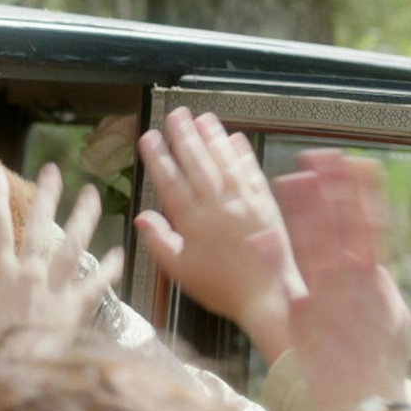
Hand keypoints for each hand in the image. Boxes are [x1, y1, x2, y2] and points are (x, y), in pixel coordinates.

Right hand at [0, 163, 122, 356]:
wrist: (14, 378)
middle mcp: (29, 275)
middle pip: (38, 227)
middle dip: (46, 196)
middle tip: (54, 171)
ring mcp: (54, 290)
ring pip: (72, 246)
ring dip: (82, 218)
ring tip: (91, 195)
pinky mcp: (74, 310)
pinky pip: (95, 285)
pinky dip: (108, 269)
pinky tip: (119, 253)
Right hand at [135, 107, 296, 359]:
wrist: (267, 296)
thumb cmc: (220, 287)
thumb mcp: (179, 271)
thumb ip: (159, 241)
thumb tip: (142, 216)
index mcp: (193, 221)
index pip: (171, 181)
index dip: (158, 157)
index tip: (149, 137)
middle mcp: (218, 206)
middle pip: (198, 164)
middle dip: (185, 137)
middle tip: (176, 114)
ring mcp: (244, 202)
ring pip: (225, 162)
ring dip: (213, 138)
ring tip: (202, 117)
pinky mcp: (267, 205)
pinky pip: (252, 173)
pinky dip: (243, 154)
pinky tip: (235, 139)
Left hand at [272, 151, 410, 410]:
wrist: (369, 408)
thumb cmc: (377, 366)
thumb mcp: (390, 319)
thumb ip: (378, 288)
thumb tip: (374, 263)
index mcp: (376, 280)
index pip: (368, 225)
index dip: (359, 192)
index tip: (350, 162)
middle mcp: (356, 284)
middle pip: (345, 226)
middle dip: (335, 189)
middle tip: (322, 153)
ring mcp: (332, 299)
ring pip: (317, 245)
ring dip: (305, 212)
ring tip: (292, 178)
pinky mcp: (307, 319)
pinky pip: (286, 281)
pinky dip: (275, 259)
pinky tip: (262, 235)